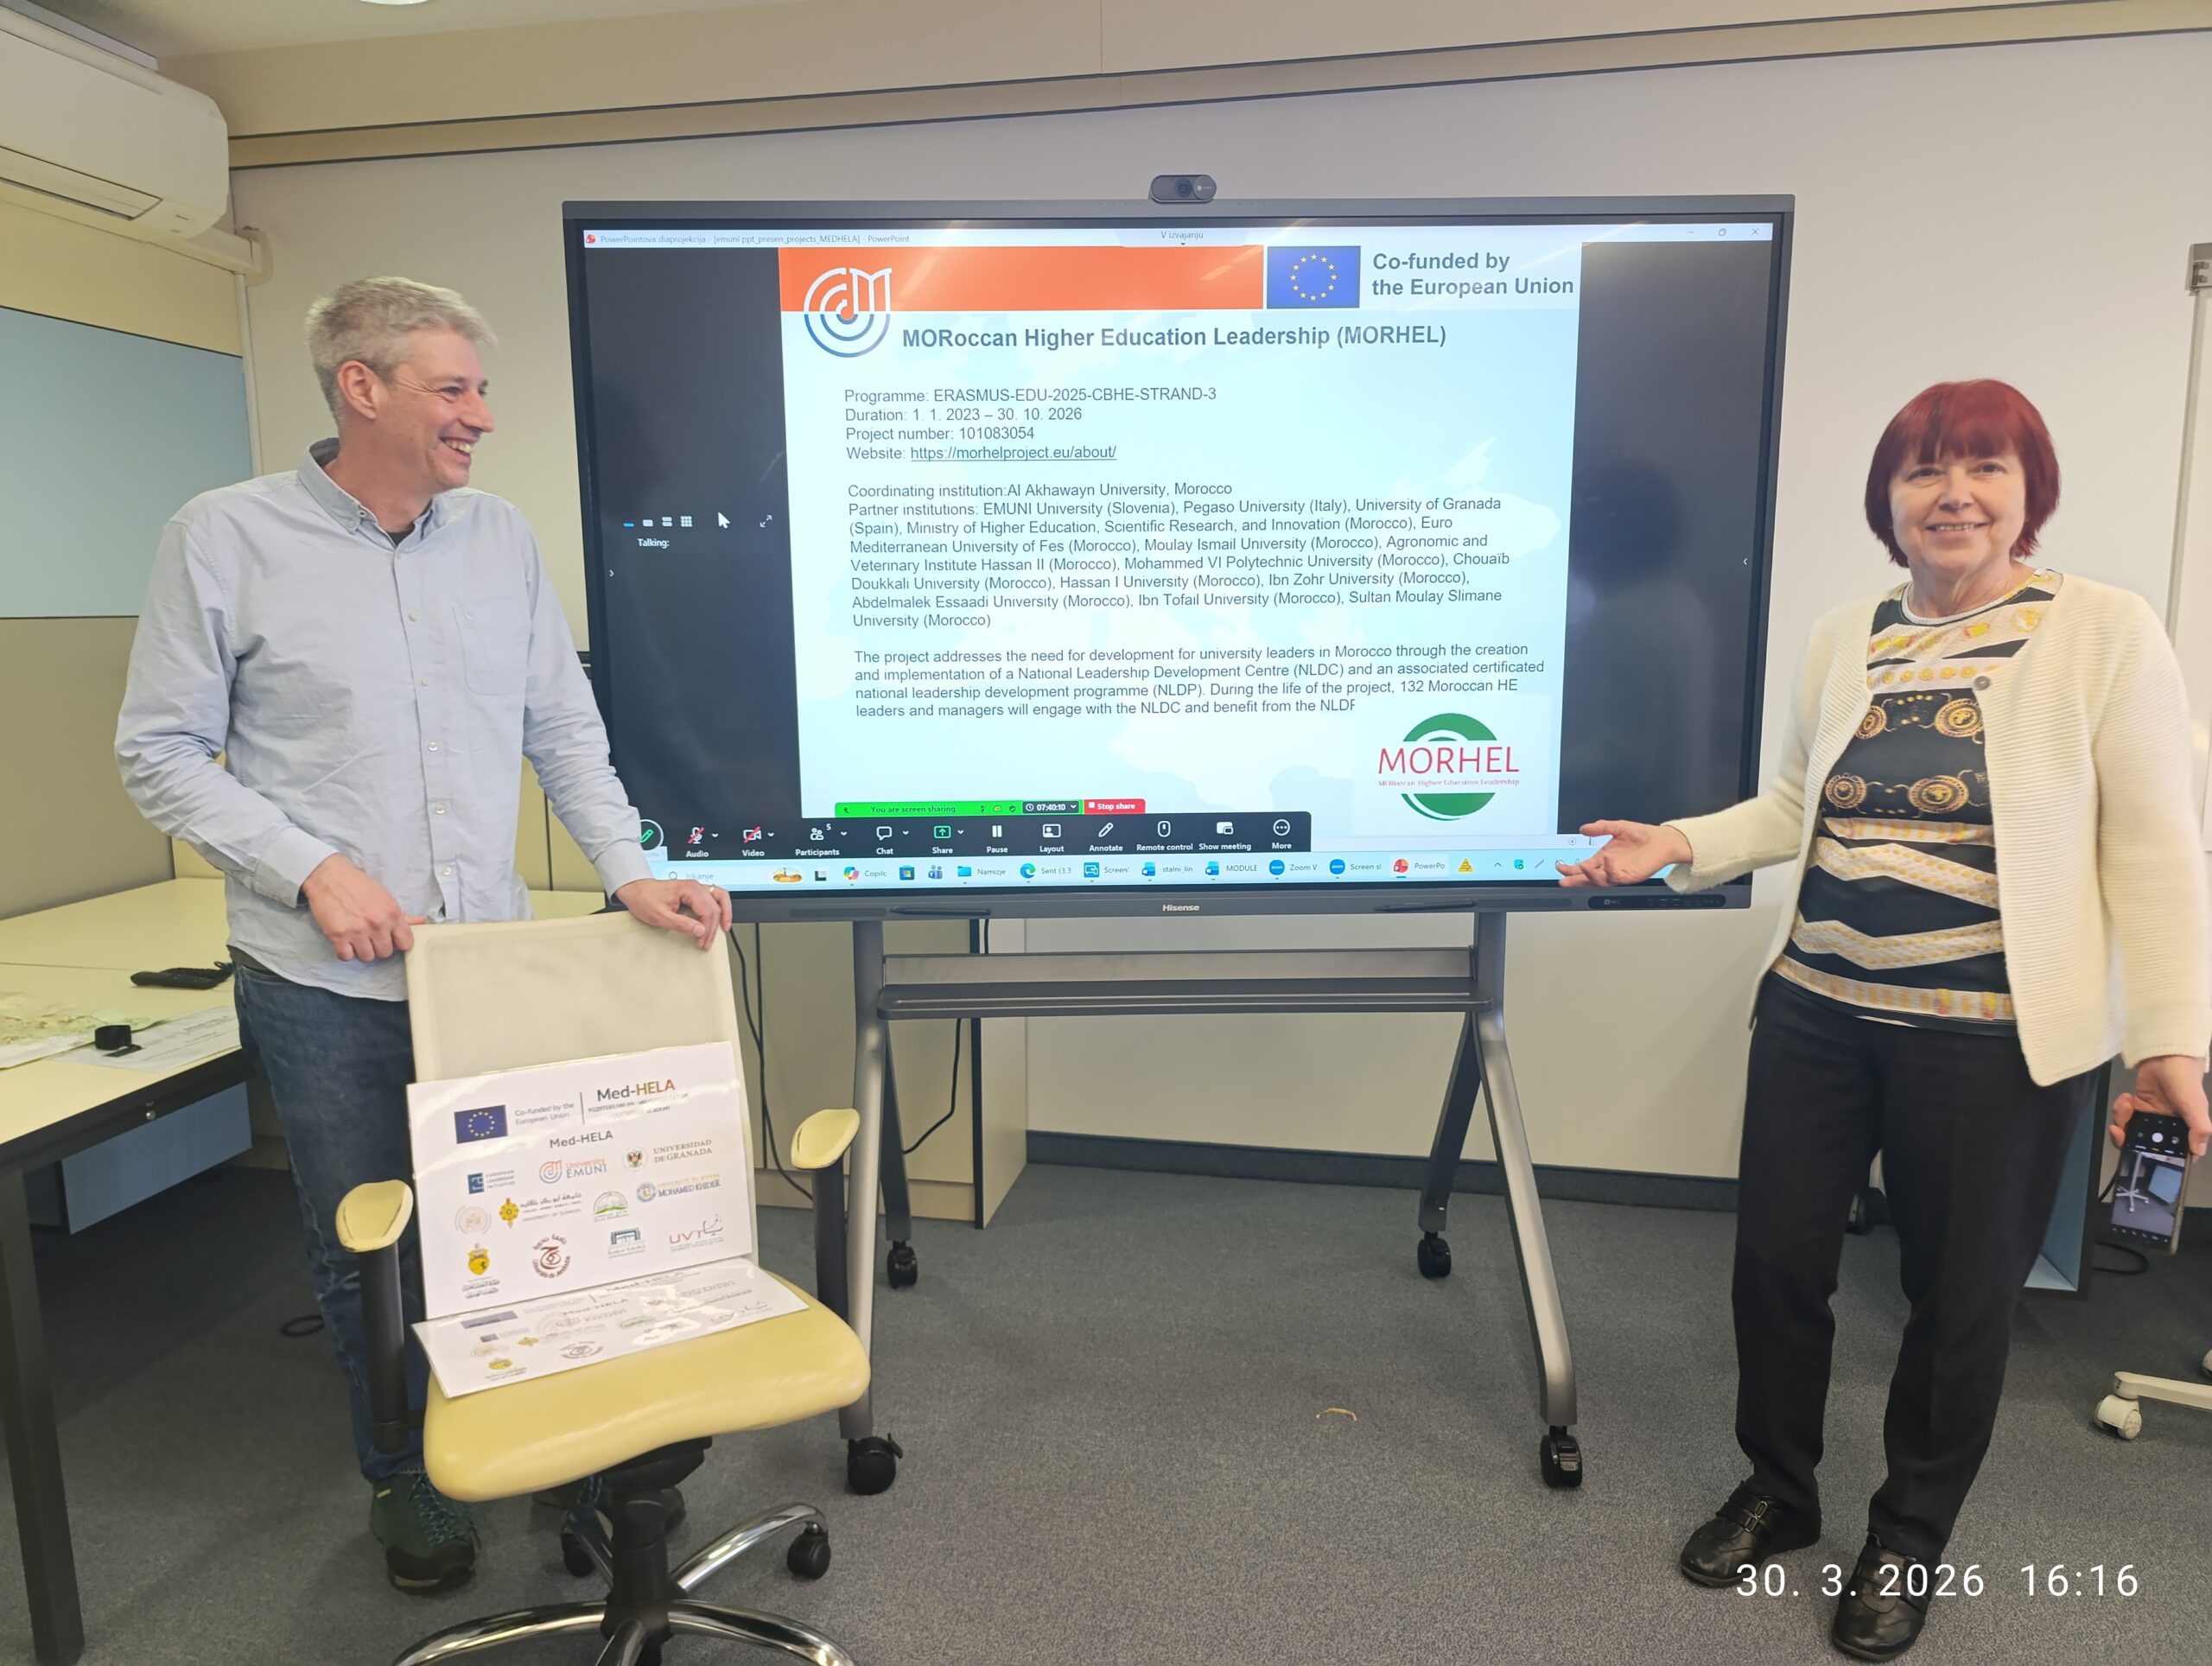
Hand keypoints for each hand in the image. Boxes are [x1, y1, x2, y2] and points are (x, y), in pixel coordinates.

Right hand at [301, 855, 426, 962]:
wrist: (329, 877)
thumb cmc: (357, 885)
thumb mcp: (384, 896)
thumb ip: (401, 914)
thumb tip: (420, 922)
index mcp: (392, 913)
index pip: (406, 943)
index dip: (398, 943)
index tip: (391, 939)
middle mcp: (377, 924)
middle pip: (385, 953)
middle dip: (378, 946)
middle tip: (369, 936)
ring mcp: (357, 931)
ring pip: (367, 957)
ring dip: (361, 950)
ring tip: (356, 938)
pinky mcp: (338, 936)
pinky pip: (346, 957)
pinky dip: (345, 952)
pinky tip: (344, 941)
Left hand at [614, 876, 732, 948]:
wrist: (635, 889)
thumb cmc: (644, 898)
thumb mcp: (660, 916)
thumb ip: (681, 924)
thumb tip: (699, 930)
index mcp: (689, 889)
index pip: (708, 911)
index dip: (707, 929)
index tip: (701, 941)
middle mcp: (695, 886)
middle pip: (715, 907)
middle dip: (713, 927)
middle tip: (706, 942)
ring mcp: (695, 888)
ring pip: (719, 898)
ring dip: (723, 914)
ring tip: (724, 927)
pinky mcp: (693, 892)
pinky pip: (713, 897)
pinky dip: (719, 907)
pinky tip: (718, 917)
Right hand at [1555, 820, 1693, 887]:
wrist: (1662, 840)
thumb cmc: (1643, 836)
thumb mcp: (1617, 827)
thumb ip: (1600, 827)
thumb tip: (1584, 828)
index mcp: (1604, 858)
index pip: (1583, 867)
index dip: (1571, 869)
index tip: (1560, 867)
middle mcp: (1609, 867)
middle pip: (1588, 878)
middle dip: (1575, 880)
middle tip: (1564, 880)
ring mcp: (1619, 873)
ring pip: (1600, 881)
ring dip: (1589, 876)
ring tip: (1582, 868)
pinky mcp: (1630, 876)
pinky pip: (1616, 877)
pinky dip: (1609, 870)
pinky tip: (1606, 860)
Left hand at [2110, 1055, 2210, 1157]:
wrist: (2168, 1056)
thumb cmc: (2185, 1082)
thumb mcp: (2196, 1107)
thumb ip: (2199, 1129)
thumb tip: (2197, 1152)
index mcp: (2184, 1131)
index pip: (2172, 1154)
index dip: (2156, 1160)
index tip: (2140, 1157)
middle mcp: (2166, 1127)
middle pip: (2144, 1145)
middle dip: (2129, 1141)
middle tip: (2120, 1132)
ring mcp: (2151, 1116)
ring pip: (2131, 1130)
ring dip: (2122, 1121)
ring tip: (2126, 1106)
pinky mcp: (2138, 1105)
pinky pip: (2124, 1115)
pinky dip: (2121, 1108)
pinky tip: (2126, 1098)